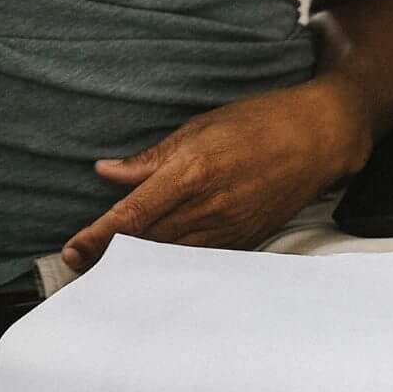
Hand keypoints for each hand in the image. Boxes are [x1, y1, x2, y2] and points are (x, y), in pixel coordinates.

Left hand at [60, 82, 367, 274]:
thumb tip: (105, 172)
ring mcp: (229, 230)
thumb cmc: (257, 122)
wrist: (318, 138)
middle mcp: (208, 207)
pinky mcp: (244, 241)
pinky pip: (198, 259)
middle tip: (77, 264)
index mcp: (192, 172)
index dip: (99, 237)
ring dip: (137, 266)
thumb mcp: (198, 127)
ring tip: (104, 270)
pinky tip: (151, 268)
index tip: (74, 249)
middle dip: (109, 257)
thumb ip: (150, 158)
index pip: (133, 215)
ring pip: (170, 258)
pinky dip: (171, 265)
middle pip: (147, 244)